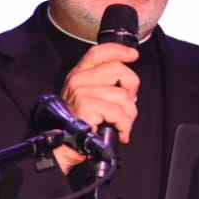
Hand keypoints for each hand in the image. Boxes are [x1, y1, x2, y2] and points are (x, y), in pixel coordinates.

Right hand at [52, 42, 139, 173]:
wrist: (64, 147)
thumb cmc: (80, 123)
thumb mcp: (88, 97)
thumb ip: (104, 84)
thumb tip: (129, 85)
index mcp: (79, 74)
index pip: (98, 52)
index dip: (118, 50)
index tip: (133, 55)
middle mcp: (78, 80)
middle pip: (117, 68)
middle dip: (132, 86)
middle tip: (130, 103)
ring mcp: (81, 93)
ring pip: (123, 96)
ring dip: (130, 114)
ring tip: (124, 123)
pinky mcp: (86, 108)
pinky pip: (119, 113)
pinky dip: (125, 125)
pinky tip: (121, 132)